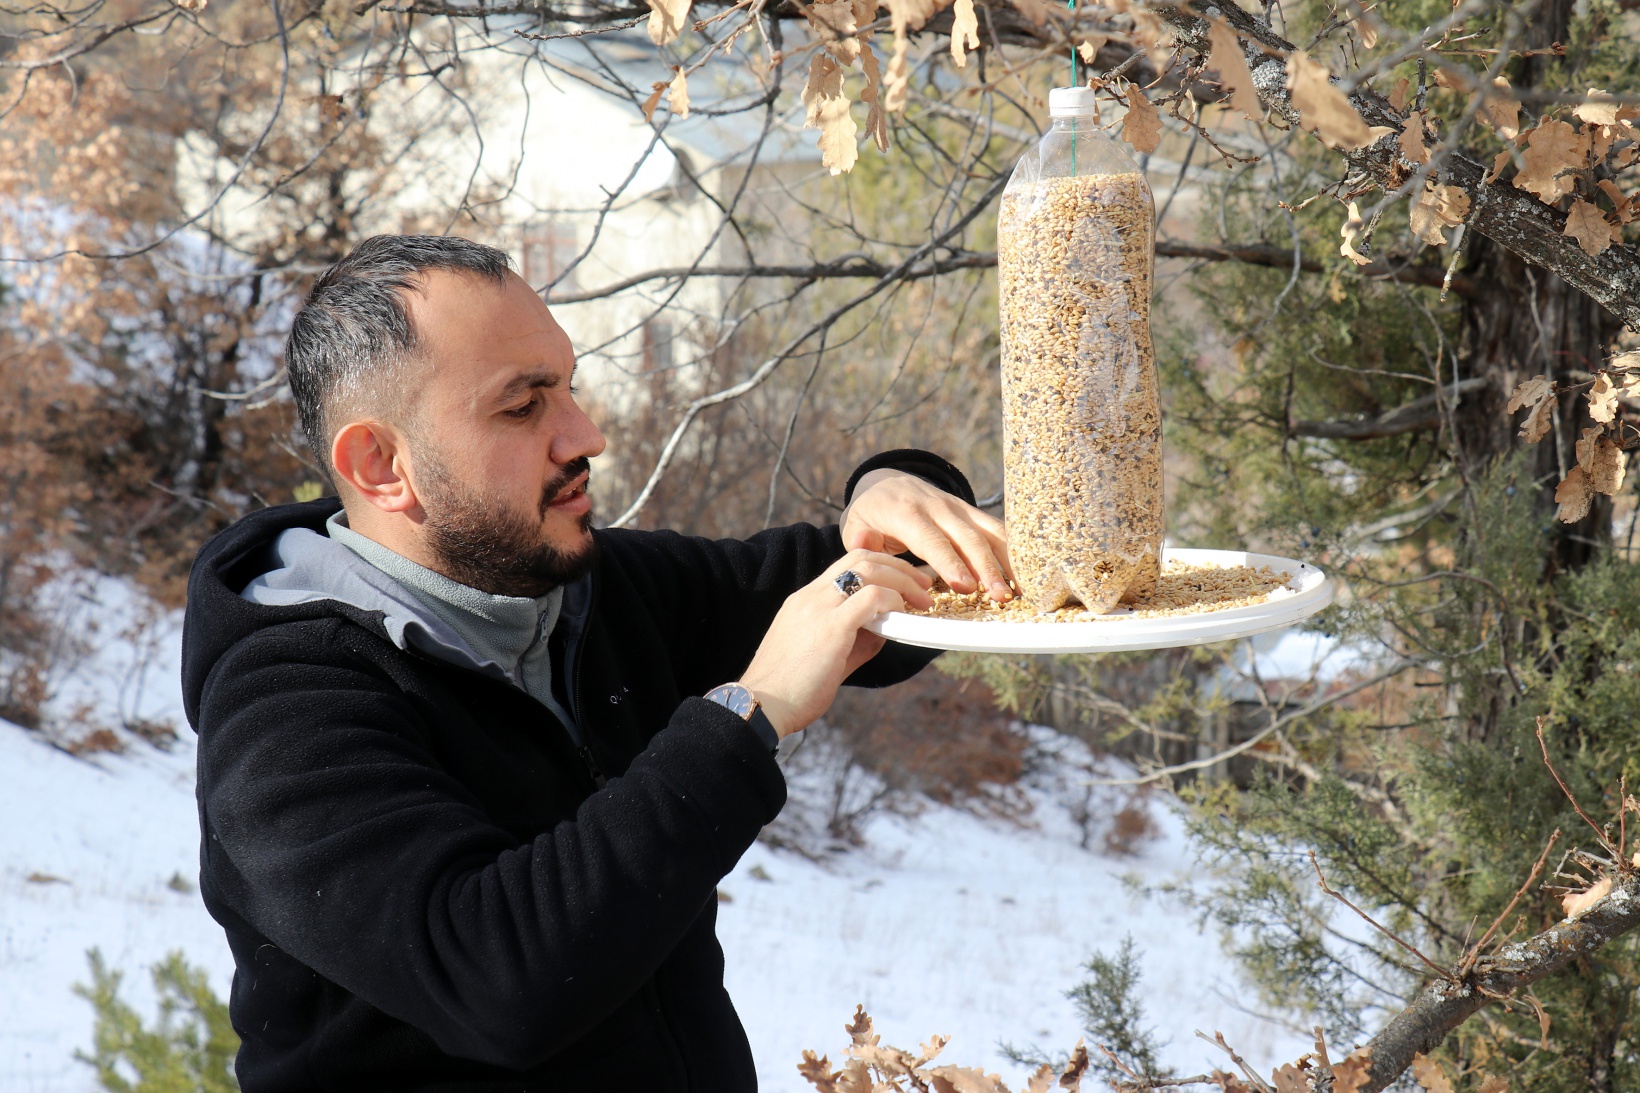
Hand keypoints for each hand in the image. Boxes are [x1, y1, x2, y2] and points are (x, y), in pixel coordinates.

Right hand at [737, 550, 932, 737]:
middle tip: (923, 584)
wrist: (761, 706)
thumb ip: (856, 639)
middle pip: (861, 557)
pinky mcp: (831, 627)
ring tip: (922, 600)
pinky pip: (872, 597)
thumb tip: (887, 628)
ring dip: (902, 580)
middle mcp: (810, 596)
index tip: (903, 582)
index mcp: (805, 601)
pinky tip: (901, 617)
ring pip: (868, 569)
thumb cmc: (790, 691)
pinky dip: (893, 601)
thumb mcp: (826, 657)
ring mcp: (819, 608)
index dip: (881, 566)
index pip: (846, 564)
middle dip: (898, 566)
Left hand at [838, 469, 1012, 600]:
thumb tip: (862, 544)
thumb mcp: (855, 523)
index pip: (932, 539)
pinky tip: (1027, 575)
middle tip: (1000, 597)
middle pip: (968, 538)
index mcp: (907, 512)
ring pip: (990, 532)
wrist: (888, 483)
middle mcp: (938, 507)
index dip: (950, 562)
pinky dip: (1014, 551)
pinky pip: (997, 530)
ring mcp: (959, 508)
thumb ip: (859, 538)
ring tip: (1022, 590)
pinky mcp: (972, 513)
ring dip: (1008, 562)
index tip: (965, 585)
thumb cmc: (872, 513)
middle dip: (987, 568)